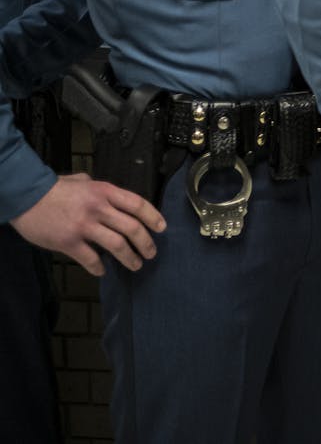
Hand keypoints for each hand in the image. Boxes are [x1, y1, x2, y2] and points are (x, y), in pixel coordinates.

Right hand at [11, 173, 165, 275]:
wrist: (26, 197)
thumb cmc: (54, 189)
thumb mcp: (82, 181)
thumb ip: (99, 188)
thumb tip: (111, 196)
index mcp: (105, 191)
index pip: (138, 204)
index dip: (153, 217)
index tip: (161, 228)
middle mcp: (99, 208)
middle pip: (132, 228)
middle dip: (146, 243)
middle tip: (151, 253)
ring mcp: (84, 226)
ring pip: (117, 245)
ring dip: (130, 258)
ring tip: (136, 265)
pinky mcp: (69, 242)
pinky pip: (90, 259)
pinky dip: (98, 268)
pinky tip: (102, 271)